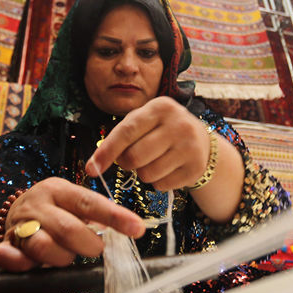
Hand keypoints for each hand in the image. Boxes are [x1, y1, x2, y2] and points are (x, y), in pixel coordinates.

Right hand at [0, 177, 145, 271]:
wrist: (14, 212)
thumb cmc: (53, 211)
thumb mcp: (72, 204)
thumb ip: (95, 216)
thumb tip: (129, 228)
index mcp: (58, 190)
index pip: (90, 202)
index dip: (115, 217)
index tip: (137, 228)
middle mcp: (37, 204)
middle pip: (69, 229)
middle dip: (89, 246)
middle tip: (94, 250)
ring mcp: (18, 225)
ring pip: (43, 247)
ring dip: (60, 259)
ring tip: (63, 256)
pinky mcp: (2, 245)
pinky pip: (8, 258)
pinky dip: (22, 265)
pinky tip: (31, 265)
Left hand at [85, 96, 209, 190]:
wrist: (201, 142)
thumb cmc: (162, 130)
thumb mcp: (145, 121)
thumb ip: (121, 135)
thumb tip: (94, 165)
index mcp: (160, 107)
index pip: (126, 132)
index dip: (106, 152)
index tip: (91, 168)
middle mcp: (178, 124)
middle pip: (134, 157)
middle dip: (126, 163)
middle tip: (133, 158)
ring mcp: (190, 147)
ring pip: (147, 175)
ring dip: (143, 173)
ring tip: (154, 161)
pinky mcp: (195, 168)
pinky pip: (161, 185)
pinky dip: (158, 182)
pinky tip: (168, 168)